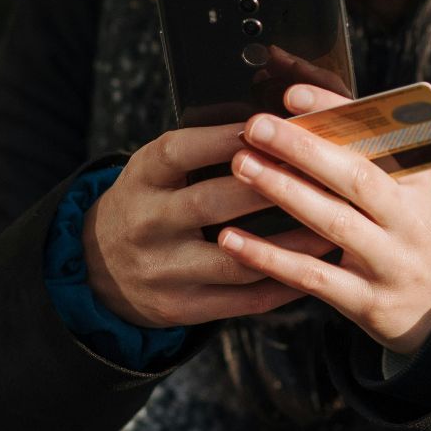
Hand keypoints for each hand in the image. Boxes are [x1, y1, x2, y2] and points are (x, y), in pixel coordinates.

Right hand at [82, 122, 338, 327]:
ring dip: (289, 244)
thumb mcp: (156, 170)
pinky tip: (315, 267)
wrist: (99, 269)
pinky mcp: (182, 307)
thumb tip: (272, 122)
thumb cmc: (149, 202)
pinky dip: (283, 283)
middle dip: (268, 187)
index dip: (221, 139)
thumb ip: (200, 152)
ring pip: (235, 258)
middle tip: (318, 173)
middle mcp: (147, 223)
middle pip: (209, 203)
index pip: (179, 153)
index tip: (267, 126)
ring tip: (332, 226)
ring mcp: (164, 269)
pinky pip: (241, 299)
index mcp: (142, 178)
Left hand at [216, 85, 430, 355]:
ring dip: (284, 191)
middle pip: (355, 176)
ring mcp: (389, 262)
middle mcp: (409, 219)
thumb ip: (367, 150)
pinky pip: (312, 276)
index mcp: (419, 180)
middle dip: (302, 148)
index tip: (291, 95)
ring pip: (333, 222)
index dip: (335, 112)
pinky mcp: (366, 302)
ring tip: (242, 165)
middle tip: (256, 126)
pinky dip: (270, 257)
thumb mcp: (407, 187)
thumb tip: (304, 103)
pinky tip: (232, 239)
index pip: (378, 135)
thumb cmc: (409, 228)